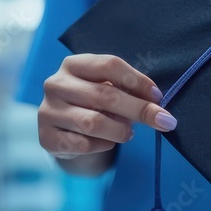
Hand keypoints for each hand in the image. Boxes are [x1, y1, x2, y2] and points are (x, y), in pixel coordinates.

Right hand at [38, 54, 176, 159]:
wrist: (65, 131)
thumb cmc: (93, 104)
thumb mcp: (107, 88)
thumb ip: (126, 90)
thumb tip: (156, 104)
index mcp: (73, 64)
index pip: (109, 65)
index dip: (137, 80)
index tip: (158, 96)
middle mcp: (56, 84)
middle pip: (105, 95)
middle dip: (139, 109)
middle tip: (164, 121)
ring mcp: (48, 111)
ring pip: (94, 123)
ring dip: (120, 130)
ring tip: (129, 133)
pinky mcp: (46, 138)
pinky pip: (83, 145)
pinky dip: (103, 145)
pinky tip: (107, 142)